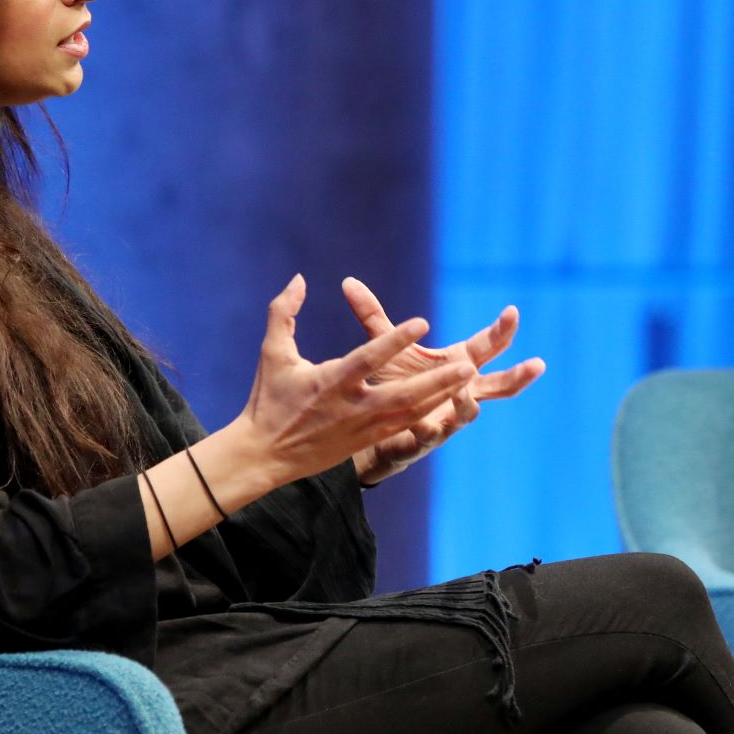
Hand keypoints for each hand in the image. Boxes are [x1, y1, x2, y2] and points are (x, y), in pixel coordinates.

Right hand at [234, 275, 480, 484]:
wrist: (264, 456)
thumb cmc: (268, 400)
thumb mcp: (272, 353)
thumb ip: (283, 312)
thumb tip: (299, 278)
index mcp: (330, 383)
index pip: (368, 359)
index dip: (395, 340)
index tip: (423, 321)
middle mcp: (352, 407)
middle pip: (404, 395)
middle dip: (438, 381)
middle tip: (469, 364)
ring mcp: (363, 428)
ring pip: (412, 413)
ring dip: (442, 396)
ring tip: (469, 378)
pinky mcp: (368, 441)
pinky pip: (406, 426)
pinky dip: (430, 413)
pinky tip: (451, 400)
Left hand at [340, 276, 545, 484]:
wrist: (371, 425)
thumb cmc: (392, 382)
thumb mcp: (386, 347)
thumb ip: (373, 316)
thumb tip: (349, 282)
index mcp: (459, 364)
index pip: (488, 345)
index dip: (502, 329)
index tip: (513, 311)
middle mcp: (462, 391)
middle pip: (500, 385)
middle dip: (518, 375)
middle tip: (537, 364)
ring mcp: (448, 417)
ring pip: (469, 413)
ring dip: (467, 403)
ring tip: (462, 394)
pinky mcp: (425, 439)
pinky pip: (432, 435)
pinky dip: (431, 430)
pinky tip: (428, 425)